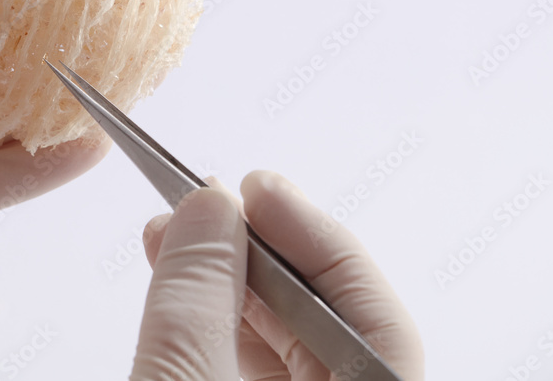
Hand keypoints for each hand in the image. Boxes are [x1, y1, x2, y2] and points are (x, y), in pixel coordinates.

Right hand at [130, 171, 423, 379]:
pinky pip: (248, 371)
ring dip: (227, 281)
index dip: (318, 243)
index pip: (378, 323)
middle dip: (262, 255)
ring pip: (286, 350)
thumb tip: (210, 206)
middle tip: (212, 200)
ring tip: (174, 230)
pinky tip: (174, 277)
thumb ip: (198, 292)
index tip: (259, 189)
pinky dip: (211, 321)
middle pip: (329, 328)